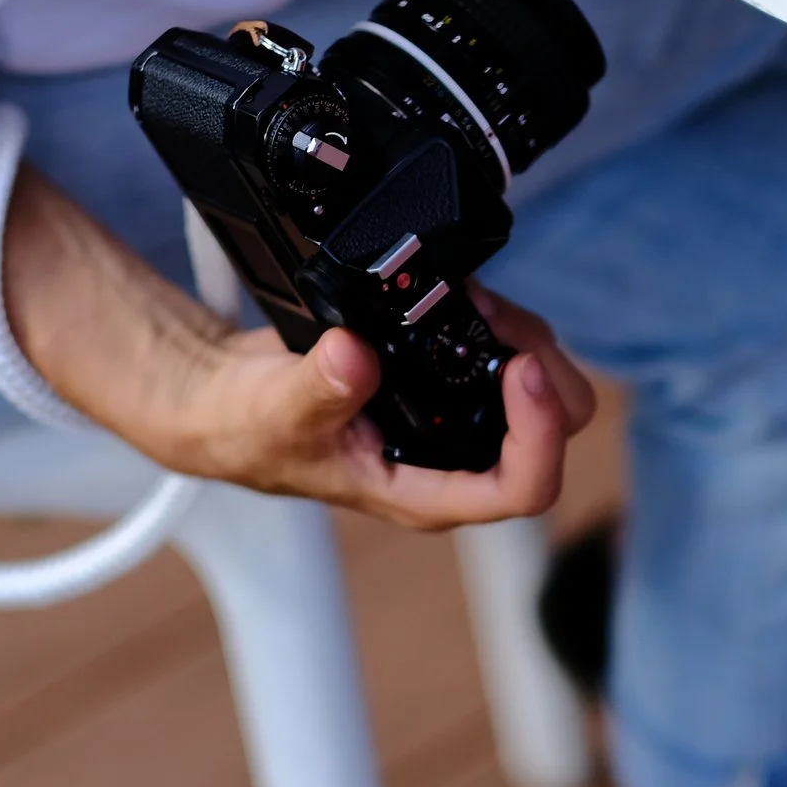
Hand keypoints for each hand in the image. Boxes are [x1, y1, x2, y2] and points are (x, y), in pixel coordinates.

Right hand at [161, 284, 597, 528]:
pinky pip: (506, 349)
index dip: (538, 434)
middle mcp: (458, 462)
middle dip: (540, 367)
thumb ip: (317, 389)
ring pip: (542, 385)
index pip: (521, 489)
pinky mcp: (452, 380)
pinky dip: (498, 318)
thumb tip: (355, 355)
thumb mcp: (275, 412)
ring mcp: (460, 421)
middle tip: (494, 319)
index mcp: (427, 493)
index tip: (520, 371)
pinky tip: (465, 294)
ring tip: (475, 298)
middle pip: (555, 431)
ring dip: (521, 335)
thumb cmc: (254, 429)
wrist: (232, 402)